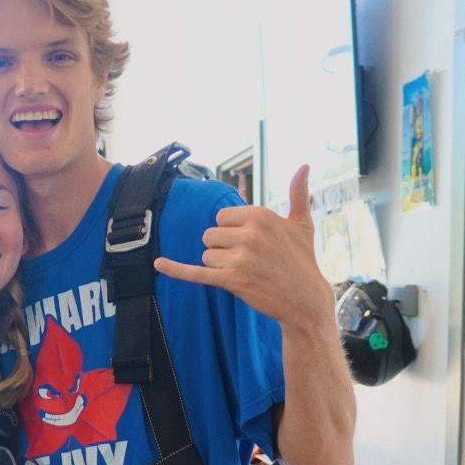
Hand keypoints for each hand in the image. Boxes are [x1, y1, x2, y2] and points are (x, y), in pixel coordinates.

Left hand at [154, 166, 334, 332]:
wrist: (305, 299)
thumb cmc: (302, 260)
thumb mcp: (302, 224)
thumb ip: (299, 193)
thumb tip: (304, 165)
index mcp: (260, 215)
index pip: (221, 218)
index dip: (231, 232)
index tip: (251, 243)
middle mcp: (249, 234)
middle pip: (210, 236)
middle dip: (223, 249)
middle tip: (249, 261)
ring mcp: (239, 258)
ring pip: (206, 256)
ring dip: (220, 266)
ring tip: (246, 273)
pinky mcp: (231, 281)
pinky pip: (196, 272)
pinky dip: (176, 269)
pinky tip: (159, 263)